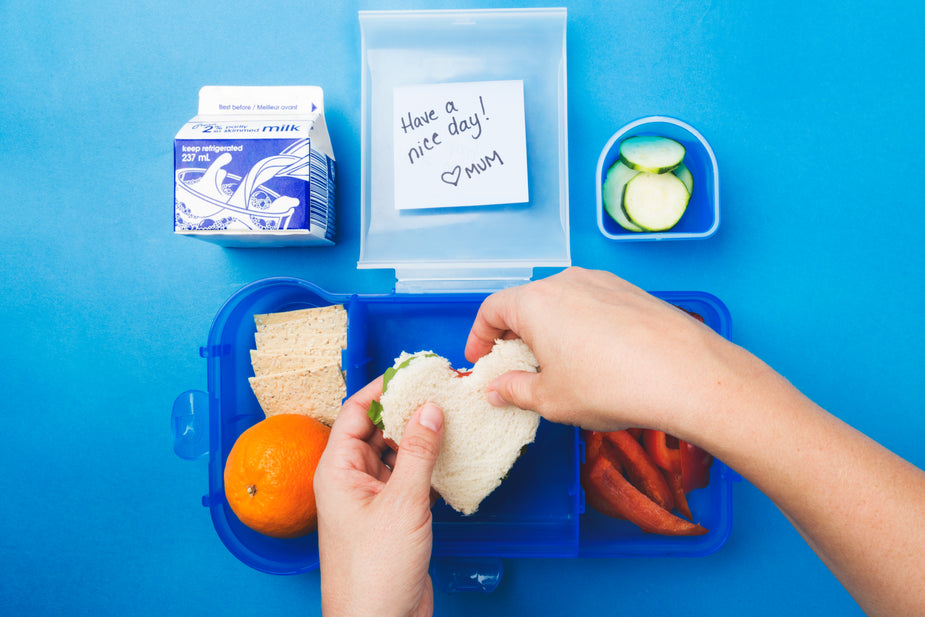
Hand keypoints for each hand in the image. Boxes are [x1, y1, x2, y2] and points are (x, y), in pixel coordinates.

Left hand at [314, 377, 443, 616]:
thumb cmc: (375, 571)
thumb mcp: (403, 503)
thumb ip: (417, 452)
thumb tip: (429, 409)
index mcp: (337, 470)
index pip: (356, 412)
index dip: (383, 389)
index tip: (413, 372)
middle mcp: (350, 480)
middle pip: (376, 430)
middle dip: (406, 411)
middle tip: (440, 392)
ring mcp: (370, 499)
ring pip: (393, 453)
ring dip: (419, 438)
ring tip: (450, 418)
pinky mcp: (390, 516)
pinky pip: (405, 478)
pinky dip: (425, 465)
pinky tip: (449, 456)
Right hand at [464, 267, 763, 436]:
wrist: (686, 376)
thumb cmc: (612, 386)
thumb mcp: (551, 400)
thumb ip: (515, 391)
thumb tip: (498, 389)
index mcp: (536, 302)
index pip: (492, 309)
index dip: (480, 336)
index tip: (481, 360)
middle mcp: (567, 281)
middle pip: (527, 303)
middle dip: (515, 336)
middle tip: (516, 369)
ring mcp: (603, 283)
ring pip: (562, 303)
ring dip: (551, 331)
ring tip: (559, 368)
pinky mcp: (632, 292)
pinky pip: (593, 306)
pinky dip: (582, 328)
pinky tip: (596, 361)